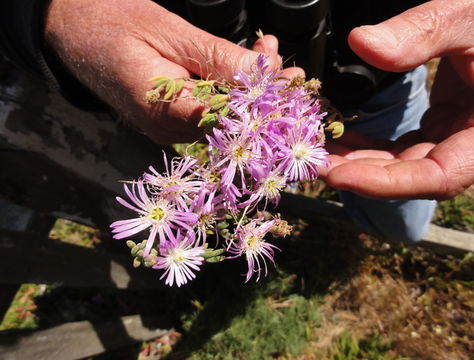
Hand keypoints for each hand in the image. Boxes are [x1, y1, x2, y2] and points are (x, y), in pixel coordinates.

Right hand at [44, 0, 298, 143]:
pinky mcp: (169, 118)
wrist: (70, 27)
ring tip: (267, 55)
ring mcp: (167, 127)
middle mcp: (167, 129)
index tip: (292, 85)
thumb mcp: (169, 32)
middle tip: (288, 67)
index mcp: (162, 111)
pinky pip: (210, 110)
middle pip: (232, 123)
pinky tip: (245, 64)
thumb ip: (217, 59)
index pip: (229, 121)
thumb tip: (263, 77)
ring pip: (224, 116)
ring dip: (250, 88)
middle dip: (264, 96)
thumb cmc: (110, 20)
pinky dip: (230, 88)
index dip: (265, 106)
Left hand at [323, 0, 473, 199]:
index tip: (338, 175)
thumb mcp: (469, 18)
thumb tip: (361, 42)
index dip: (386, 183)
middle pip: (411, 176)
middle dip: (359, 172)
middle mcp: (472, 145)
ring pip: (402, 164)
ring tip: (318, 150)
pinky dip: (370, 146)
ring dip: (359, 161)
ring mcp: (455, 137)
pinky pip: (401, 148)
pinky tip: (340, 137)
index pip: (439, 178)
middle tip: (313, 162)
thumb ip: (423, 33)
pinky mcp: (441, 127)